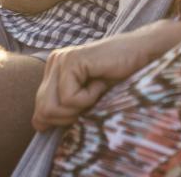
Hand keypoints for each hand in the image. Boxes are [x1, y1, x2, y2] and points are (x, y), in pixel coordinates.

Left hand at [32, 20, 180, 130]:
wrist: (142, 55)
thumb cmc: (119, 78)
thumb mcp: (86, 99)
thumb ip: (61, 109)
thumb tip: (37, 125)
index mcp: (53, 70)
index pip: (40, 109)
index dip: (61, 119)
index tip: (85, 105)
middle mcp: (53, 62)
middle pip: (44, 110)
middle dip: (70, 115)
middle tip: (93, 98)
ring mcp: (61, 59)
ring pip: (54, 107)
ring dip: (81, 106)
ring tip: (97, 88)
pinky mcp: (71, 61)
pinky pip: (69, 98)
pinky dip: (89, 98)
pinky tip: (100, 82)